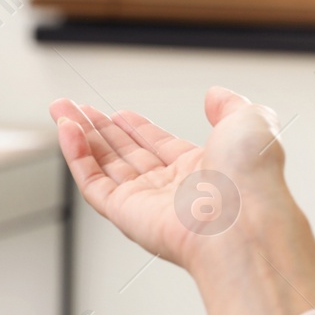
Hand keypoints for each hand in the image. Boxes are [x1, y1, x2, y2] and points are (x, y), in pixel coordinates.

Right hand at [49, 90, 314, 314]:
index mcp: (201, 170)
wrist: (243, 220)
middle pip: (125, 155)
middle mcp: (172, 190)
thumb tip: (215, 94)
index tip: (117, 114)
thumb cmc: (253, 179)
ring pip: (104, 167)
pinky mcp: (125, 215)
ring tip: (62, 111)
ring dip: (80, 137)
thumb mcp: (249, 122)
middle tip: (75, 108)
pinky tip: (67, 130)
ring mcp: (147, 203)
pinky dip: (75, 156)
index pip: (159, 147)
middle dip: (99, 129)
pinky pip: (92, 183)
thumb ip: (230, 106)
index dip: (136, 129)